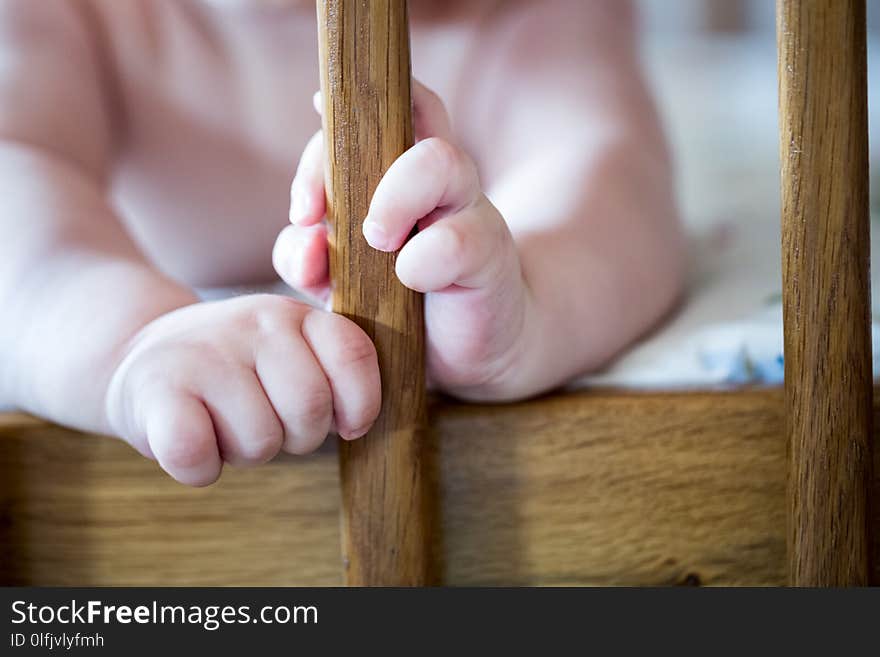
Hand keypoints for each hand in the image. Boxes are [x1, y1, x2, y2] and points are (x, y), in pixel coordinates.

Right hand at [104, 295, 379, 485]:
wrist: (143, 358)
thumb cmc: (236, 372)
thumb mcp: (289, 352)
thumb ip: (334, 371)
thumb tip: (357, 421)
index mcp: (294, 315)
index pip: (353, 354)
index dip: (359, 404)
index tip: (343, 424)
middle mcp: (253, 323)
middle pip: (310, 408)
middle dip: (297, 438)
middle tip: (268, 424)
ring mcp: (203, 353)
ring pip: (259, 441)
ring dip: (245, 453)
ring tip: (224, 424)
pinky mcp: (156, 389)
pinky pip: (198, 455)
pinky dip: (201, 467)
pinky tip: (194, 442)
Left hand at [274, 81, 531, 398]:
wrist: (462, 355)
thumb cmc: (396, 309)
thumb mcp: (334, 283)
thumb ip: (304, 260)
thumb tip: (307, 241)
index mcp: (392, 176)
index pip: (360, 123)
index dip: (321, 146)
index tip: (303, 209)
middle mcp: (434, 181)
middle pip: (394, 122)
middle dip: (337, 161)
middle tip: (315, 219)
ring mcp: (468, 209)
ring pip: (439, 160)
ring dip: (394, 198)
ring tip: (377, 242)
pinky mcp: (490, 253)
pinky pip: (459, 239)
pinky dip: (425, 260)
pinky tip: (413, 281)